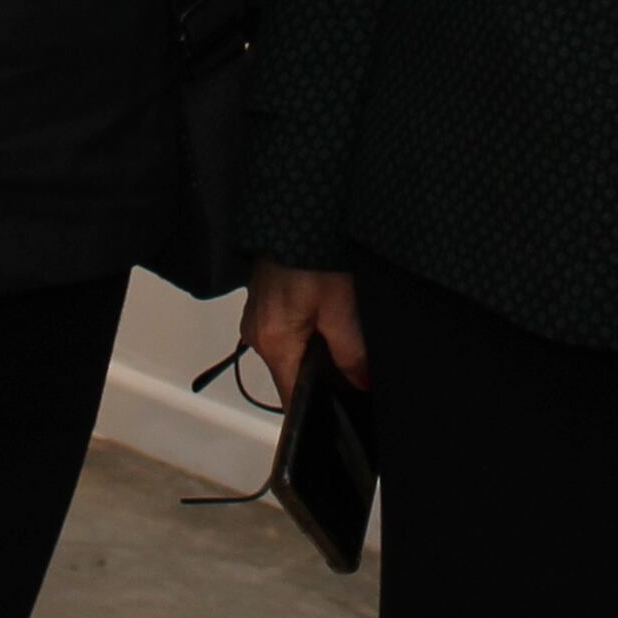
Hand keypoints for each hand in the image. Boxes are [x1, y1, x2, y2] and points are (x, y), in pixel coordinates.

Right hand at [243, 262, 368, 394]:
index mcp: (274, 342)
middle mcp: (257, 334)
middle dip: (320, 371)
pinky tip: (321, 305)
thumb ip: (351, 353)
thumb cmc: (313, 251)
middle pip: (291, 376)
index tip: (340, 400)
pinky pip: (284, 331)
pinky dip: (304, 328)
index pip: (292, 399)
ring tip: (333, 318)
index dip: (319, 404)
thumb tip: (361, 382)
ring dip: (312, 346)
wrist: (296, 212)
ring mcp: (256, 318)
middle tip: (346, 345)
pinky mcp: (262, 304)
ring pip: (289, 352)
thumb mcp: (342, 306)